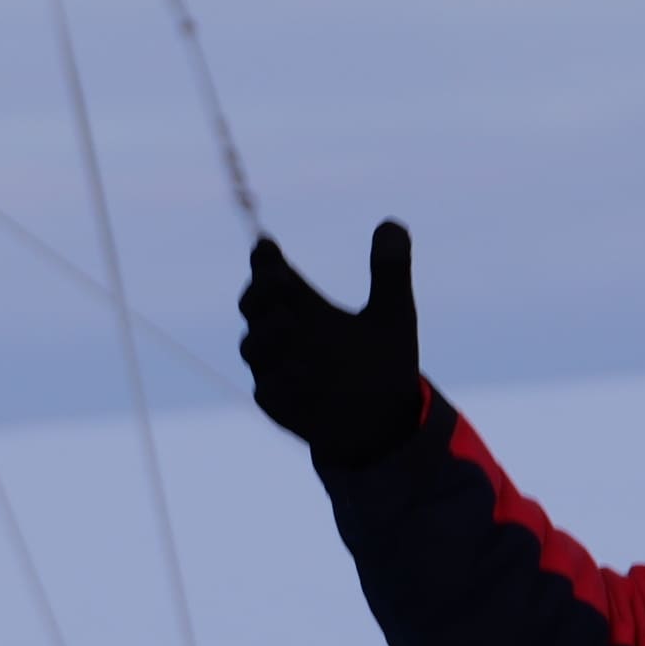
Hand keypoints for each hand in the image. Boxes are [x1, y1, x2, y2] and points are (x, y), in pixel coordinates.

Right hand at [241, 221, 423, 470]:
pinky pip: (268, 392)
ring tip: (289, 321)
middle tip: (279, 278)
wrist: (384, 422)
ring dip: (265, 333)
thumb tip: (392, 222)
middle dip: (260, 291)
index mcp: (306, 308)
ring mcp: (277, 370)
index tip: (268, 245)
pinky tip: (297, 374)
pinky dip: (278, 381)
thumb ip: (389, 270)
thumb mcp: (393, 314)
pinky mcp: (280, 405)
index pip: (273, 275)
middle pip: (252, 305)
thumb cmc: (383, 363)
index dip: (265, 260)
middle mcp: (284, 335)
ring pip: (251, 348)